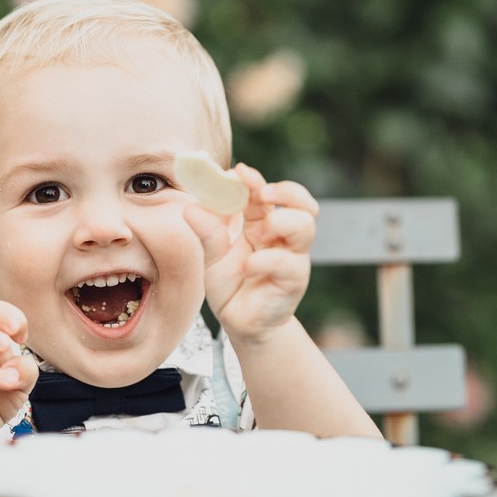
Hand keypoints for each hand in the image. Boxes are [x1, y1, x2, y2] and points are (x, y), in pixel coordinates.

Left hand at [183, 163, 318, 343]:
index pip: (269, 194)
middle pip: (303, 202)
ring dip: (278, 222)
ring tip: (256, 235)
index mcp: (263, 224)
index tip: (239, 172)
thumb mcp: (212, 256)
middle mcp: (283, 237)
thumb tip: (190, 207)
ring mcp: (292, 257)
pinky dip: (262, 260)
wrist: (241, 324)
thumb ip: (207, 232)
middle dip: (285, 192)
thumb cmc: (231, 285)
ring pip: (305, 225)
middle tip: (262, 194)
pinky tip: (245, 268)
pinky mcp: (294, 280)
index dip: (256, 180)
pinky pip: (285, 261)